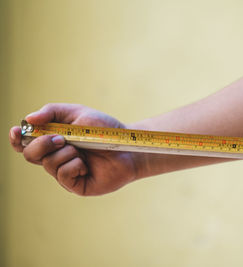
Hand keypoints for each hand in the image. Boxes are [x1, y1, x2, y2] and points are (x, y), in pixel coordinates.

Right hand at [9, 103, 138, 195]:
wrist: (128, 144)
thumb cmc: (104, 129)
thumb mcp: (78, 113)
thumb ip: (52, 112)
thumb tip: (28, 119)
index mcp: (53, 141)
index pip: (25, 143)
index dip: (17, 139)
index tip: (17, 131)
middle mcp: (56, 158)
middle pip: (30, 155)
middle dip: (41, 144)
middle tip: (61, 138)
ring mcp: (66, 173)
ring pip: (48, 164)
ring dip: (64, 153)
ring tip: (81, 149)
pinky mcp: (77, 185)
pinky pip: (63, 176)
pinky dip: (72, 165)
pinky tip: (85, 163)